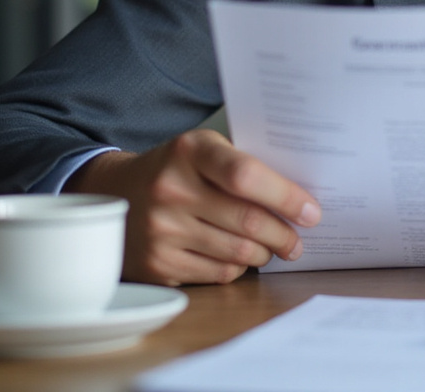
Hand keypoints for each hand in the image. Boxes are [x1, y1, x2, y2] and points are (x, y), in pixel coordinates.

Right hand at [64, 129, 320, 285]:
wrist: (114, 193)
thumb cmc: (177, 169)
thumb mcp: (202, 150)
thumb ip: (243, 166)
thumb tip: (299, 201)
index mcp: (189, 150)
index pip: (246, 175)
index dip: (286, 196)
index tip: (311, 212)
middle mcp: (171, 189)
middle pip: (248, 221)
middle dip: (285, 235)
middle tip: (298, 240)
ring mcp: (161, 230)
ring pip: (238, 253)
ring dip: (265, 254)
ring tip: (274, 248)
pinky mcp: (157, 264)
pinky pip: (219, 274)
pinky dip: (238, 268)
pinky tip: (240, 258)